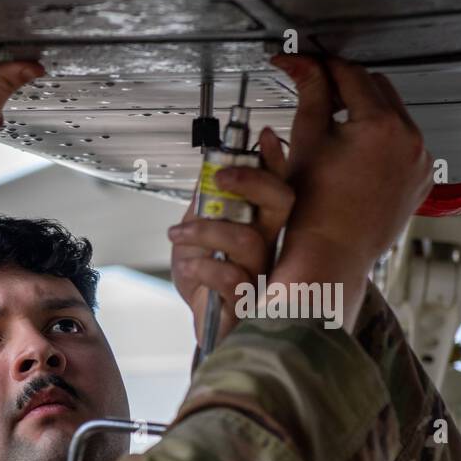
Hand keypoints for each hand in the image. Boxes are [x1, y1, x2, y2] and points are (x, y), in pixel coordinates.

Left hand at [169, 128, 292, 344]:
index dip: (275, 159)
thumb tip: (207, 176)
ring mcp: (262, 272)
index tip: (261, 136)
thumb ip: (204, 209)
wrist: (205, 324)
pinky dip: (202, 266)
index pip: (278, 184)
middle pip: (281, 202)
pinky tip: (189, 266)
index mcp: (260, 224)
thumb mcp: (195, 237)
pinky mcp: (247, 301)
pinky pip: (229, 275)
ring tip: (179, 235)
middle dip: (251, 182)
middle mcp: (269, 244)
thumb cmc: (207, 282)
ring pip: (248, 239)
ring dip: (206, 231)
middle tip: (219, 178)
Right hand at [269, 55, 431, 315]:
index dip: (324, 67)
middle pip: (377, 90)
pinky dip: (381, 145)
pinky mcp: (420, 180)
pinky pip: (403, 147)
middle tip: (318, 95)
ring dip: (367, 116)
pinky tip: (355, 159)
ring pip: (393, 118)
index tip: (306, 65)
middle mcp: (409, 139)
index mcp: (381, 125)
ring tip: (335, 133)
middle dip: (348, 89)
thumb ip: (309, 94)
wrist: (328, 255)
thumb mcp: (305, 142)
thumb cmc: (311, 210)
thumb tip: (302, 65)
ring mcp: (419, 161)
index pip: (351, 75)